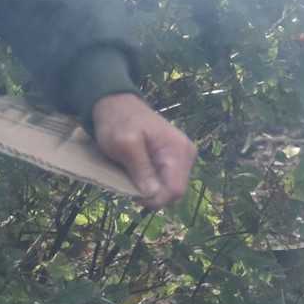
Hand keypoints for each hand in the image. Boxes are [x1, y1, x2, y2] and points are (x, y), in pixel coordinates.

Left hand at [90, 91, 194, 205]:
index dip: (154, 199)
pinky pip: (167, 181)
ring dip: (152, 189)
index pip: (175, 190)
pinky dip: (153, 183)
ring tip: (133, 177)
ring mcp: (183, 157)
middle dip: (153, 195)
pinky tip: (139, 174)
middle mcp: (186, 155)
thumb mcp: (124, 144)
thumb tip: (153, 194)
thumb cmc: (119, 122)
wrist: (117, 104)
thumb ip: (141, 168)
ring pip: (171, 189)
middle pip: (175, 192)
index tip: (132, 195)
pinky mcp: (175, 159)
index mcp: (178, 150)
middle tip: (130, 185)